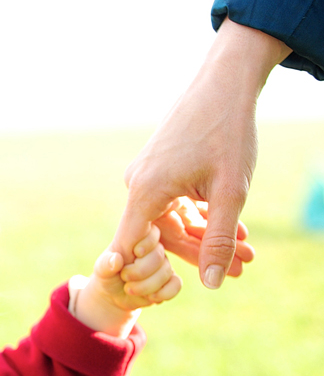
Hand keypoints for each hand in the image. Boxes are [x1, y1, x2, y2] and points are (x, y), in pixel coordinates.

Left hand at [74, 225, 180, 336]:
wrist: (114, 295)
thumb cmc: (109, 275)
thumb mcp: (102, 269)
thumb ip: (106, 263)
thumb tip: (116, 259)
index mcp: (140, 240)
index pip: (153, 234)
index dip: (146, 244)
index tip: (134, 254)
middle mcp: (155, 250)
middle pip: (158, 257)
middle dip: (139, 272)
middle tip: (124, 278)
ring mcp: (165, 266)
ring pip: (166, 273)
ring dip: (146, 286)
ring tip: (129, 289)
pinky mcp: (170, 281)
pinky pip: (176, 285)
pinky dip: (163, 293)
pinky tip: (150, 297)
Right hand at [113, 18, 289, 288]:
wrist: (225, 81)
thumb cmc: (227, 132)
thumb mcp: (229, 193)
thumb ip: (218, 240)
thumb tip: (213, 284)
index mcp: (145, 193)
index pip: (129, 249)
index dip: (141, 276)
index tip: (159, 293)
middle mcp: (138, 185)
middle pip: (161, 236)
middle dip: (203, 254)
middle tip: (243, 269)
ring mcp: (147, 175)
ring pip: (173, 220)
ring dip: (209, 235)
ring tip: (247, 250)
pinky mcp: (160, 168)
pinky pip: (176, 203)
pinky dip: (203, 215)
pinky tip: (234, 226)